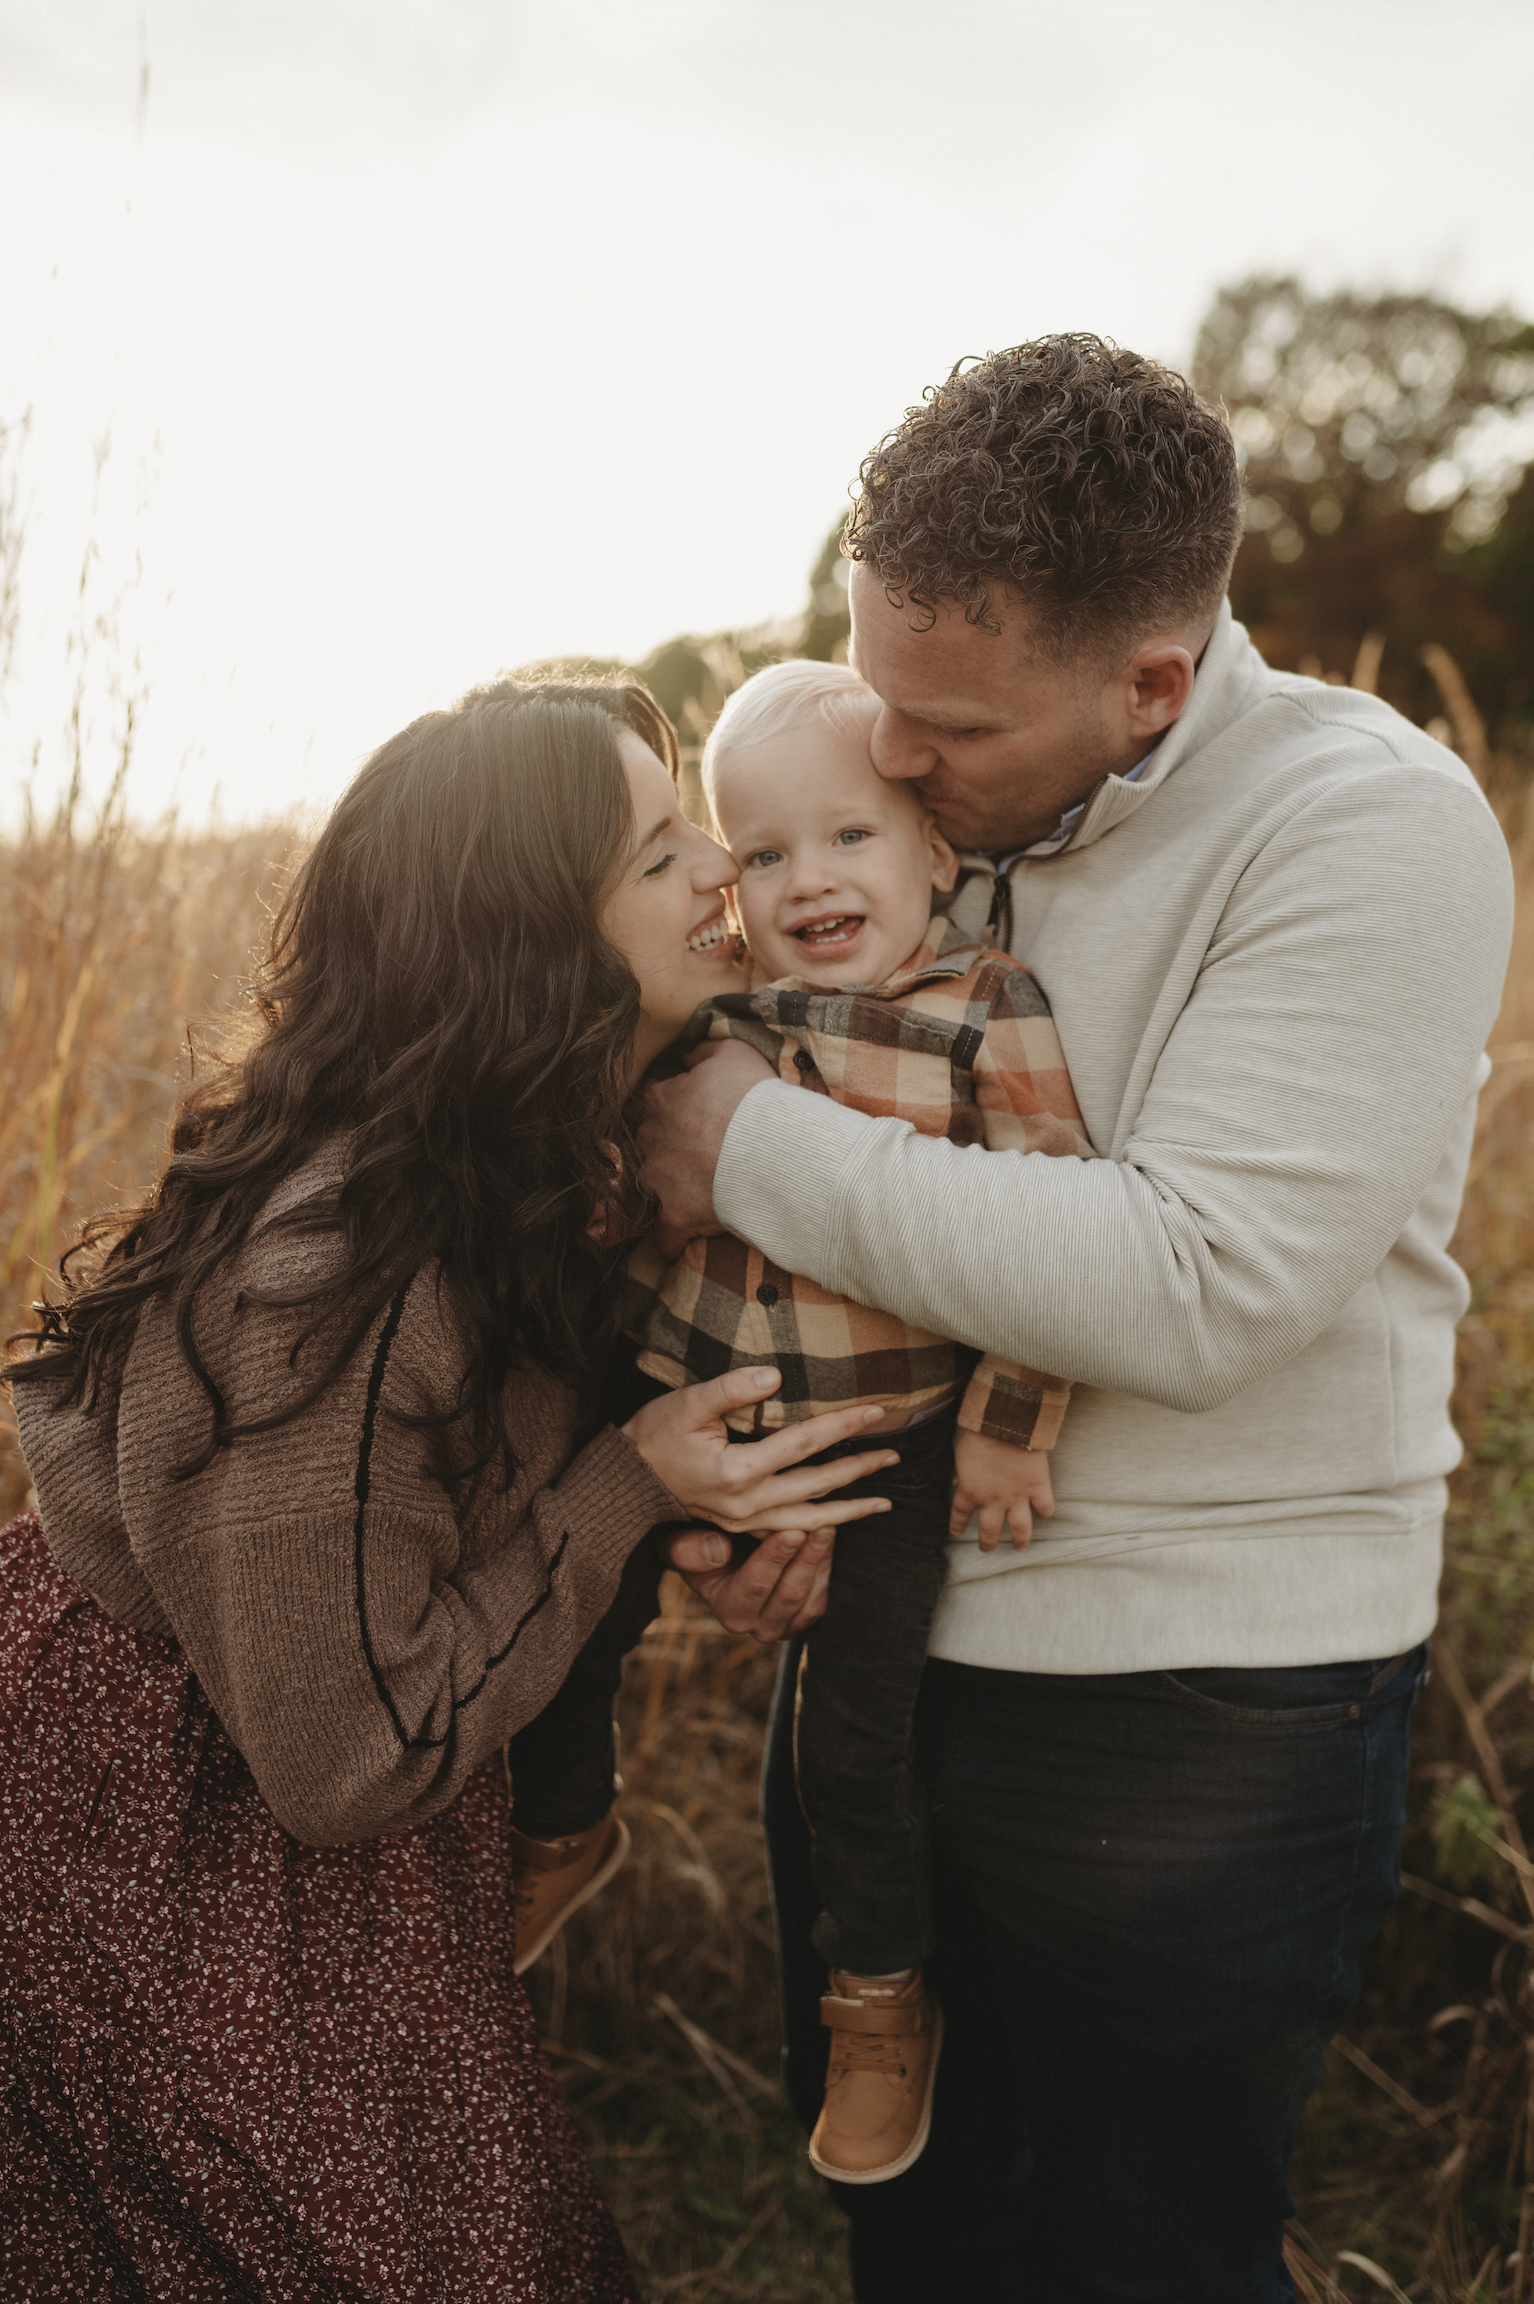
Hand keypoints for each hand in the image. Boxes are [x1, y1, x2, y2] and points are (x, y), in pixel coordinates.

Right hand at [624, 1366, 897, 1533]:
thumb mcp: (687, 1403)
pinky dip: (822, 1529)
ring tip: (884, 1502)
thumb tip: (775, 1376)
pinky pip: (791, 1532)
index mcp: (738, 1471)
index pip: (804, 1443)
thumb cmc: (655, 1435)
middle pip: (817, 1484)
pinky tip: (841, 1522)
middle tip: (894, 1454)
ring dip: (850, 1509)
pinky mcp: (741, 1529)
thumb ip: (731, 1389)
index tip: (875, 1410)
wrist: (626, 1481)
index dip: (842, 1424)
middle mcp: (747, 1503)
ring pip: (811, 1519)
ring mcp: (745, 1522)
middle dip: (860, 1468)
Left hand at [638, 1039, 773, 1257]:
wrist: (773, 1147)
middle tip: (703, 1158)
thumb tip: (688, 1056)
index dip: (678, 1112)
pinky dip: (669, 1242)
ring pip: (651, 1188)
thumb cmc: (755, 1097)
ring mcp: (658, 1180)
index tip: (698, 1121)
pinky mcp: (673, 1215)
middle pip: (651, 1146)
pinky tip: (679, 1245)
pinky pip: (663, 1237)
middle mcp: (650, 1139)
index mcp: (661, 1100)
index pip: (656, 1104)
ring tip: (696, 1198)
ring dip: (667, 1192)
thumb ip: (704, 1050)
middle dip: (670, 1151)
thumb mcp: (733, 1052)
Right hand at [666, 1524, 834, 1642]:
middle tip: (821, 1525)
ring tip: (828, 1528)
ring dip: (821, 1562)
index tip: (792, 1531)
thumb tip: (719, 1552)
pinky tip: (828, 1540)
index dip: (774, 1558)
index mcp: (729, 1611)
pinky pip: (821, 1599)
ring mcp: (785, 1626)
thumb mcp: (680, 1546)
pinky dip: (827, 1569)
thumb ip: (687, 1550)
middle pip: (788, 1594)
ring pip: (809, 1599)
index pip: (753, 1586)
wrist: (722, 1560)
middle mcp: (757, 1626)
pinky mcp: (805, 1618)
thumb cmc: (700, 1548)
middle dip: (806, 1558)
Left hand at [949, 1428, 1055, 1551]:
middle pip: (989, 1530)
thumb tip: (958, 1481)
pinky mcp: (1038, 1487)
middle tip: (986, 1549)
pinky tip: (1045, 1515)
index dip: (957, 1524)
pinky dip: (1046, 1511)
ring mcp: (1018, 1496)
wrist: (1006, 1425)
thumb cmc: (979, 1435)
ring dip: (1020, 1540)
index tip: (956, 1532)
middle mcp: (993, 1500)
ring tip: (1020, 1547)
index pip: (960, 1514)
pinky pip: (1045, 1507)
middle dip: (987, 1542)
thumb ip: (962, 1472)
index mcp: (971, 1491)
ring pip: (1020, 1528)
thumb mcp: (961, 1454)